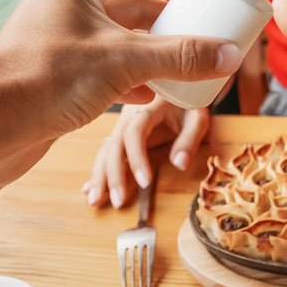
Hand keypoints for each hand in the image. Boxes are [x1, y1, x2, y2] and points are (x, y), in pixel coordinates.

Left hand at [0, 0, 242, 144]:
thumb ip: (180, 56)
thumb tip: (229, 54)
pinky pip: (103, 69)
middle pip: (129, 6)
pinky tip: (151, 96)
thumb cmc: (45, 80)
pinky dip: (130, 79)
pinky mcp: (55, 75)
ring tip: (185, 66)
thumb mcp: (124, 61)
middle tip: (201, 35)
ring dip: (151, 54)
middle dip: (166, 24)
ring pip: (117, 41)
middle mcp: (64, 7)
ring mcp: (58, 42)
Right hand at [83, 97, 209, 207]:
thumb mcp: (197, 116)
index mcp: (148, 107)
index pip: (135, 133)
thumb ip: (189, 139)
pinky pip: (108, 153)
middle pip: (114, 144)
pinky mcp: (123, 134)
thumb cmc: (191, 101)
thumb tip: (179, 164)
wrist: (182, 85)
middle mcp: (129, 115)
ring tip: (95, 200)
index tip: (145, 182)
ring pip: (106, 151)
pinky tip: (89, 189)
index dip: (138, 157)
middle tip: (118, 201)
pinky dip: (99, 171)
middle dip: (114, 174)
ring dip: (100, 176)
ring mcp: (123, 125)